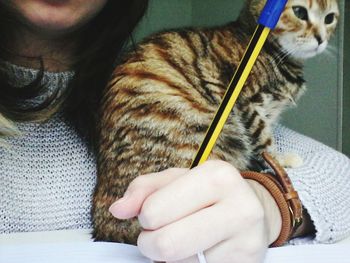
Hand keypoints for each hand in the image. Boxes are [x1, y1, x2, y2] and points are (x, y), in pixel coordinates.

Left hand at [109, 160, 281, 262]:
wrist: (253, 211)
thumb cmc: (208, 193)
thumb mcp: (177, 180)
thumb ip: (144, 190)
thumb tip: (117, 209)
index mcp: (218, 176)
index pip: (155, 211)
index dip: (146, 216)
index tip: (154, 213)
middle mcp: (239, 208)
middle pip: (166, 244)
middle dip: (151, 243)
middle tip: (160, 234)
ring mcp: (247, 243)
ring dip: (170, 257)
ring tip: (185, 240)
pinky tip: (199, 253)